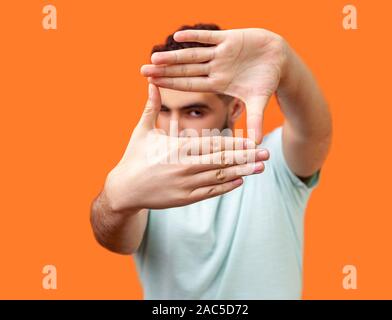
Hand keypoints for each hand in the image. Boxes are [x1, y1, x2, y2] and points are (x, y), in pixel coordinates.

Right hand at [104, 84, 269, 212]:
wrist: (124, 188)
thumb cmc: (134, 156)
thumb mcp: (142, 130)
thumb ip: (151, 107)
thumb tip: (152, 82)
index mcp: (178, 148)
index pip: (213, 145)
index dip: (235, 143)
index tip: (252, 141)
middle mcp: (185, 166)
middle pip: (222, 161)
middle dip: (245, 157)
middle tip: (266, 153)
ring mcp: (186, 184)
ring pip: (220, 177)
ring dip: (242, 172)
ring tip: (260, 167)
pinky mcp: (185, 198)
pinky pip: (210, 192)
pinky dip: (226, 186)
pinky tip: (240, 181)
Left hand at [141, 28, 288, 143]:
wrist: (279, 59)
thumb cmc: (266, 80)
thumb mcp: (258, 101)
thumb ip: (255, 120)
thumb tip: (256, 145)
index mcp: (218, 83)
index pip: (190, 84)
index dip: (172, 84)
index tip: (152, 84)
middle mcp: (215, 68)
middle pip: (185, 70)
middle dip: (165, 70)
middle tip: (143, 70)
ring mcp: (221, 53)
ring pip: (193, 54)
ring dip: (175, 56)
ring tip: (155, 57)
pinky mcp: (230, 38)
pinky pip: (209, 37)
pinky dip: (196, 36)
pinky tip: (178, 36)